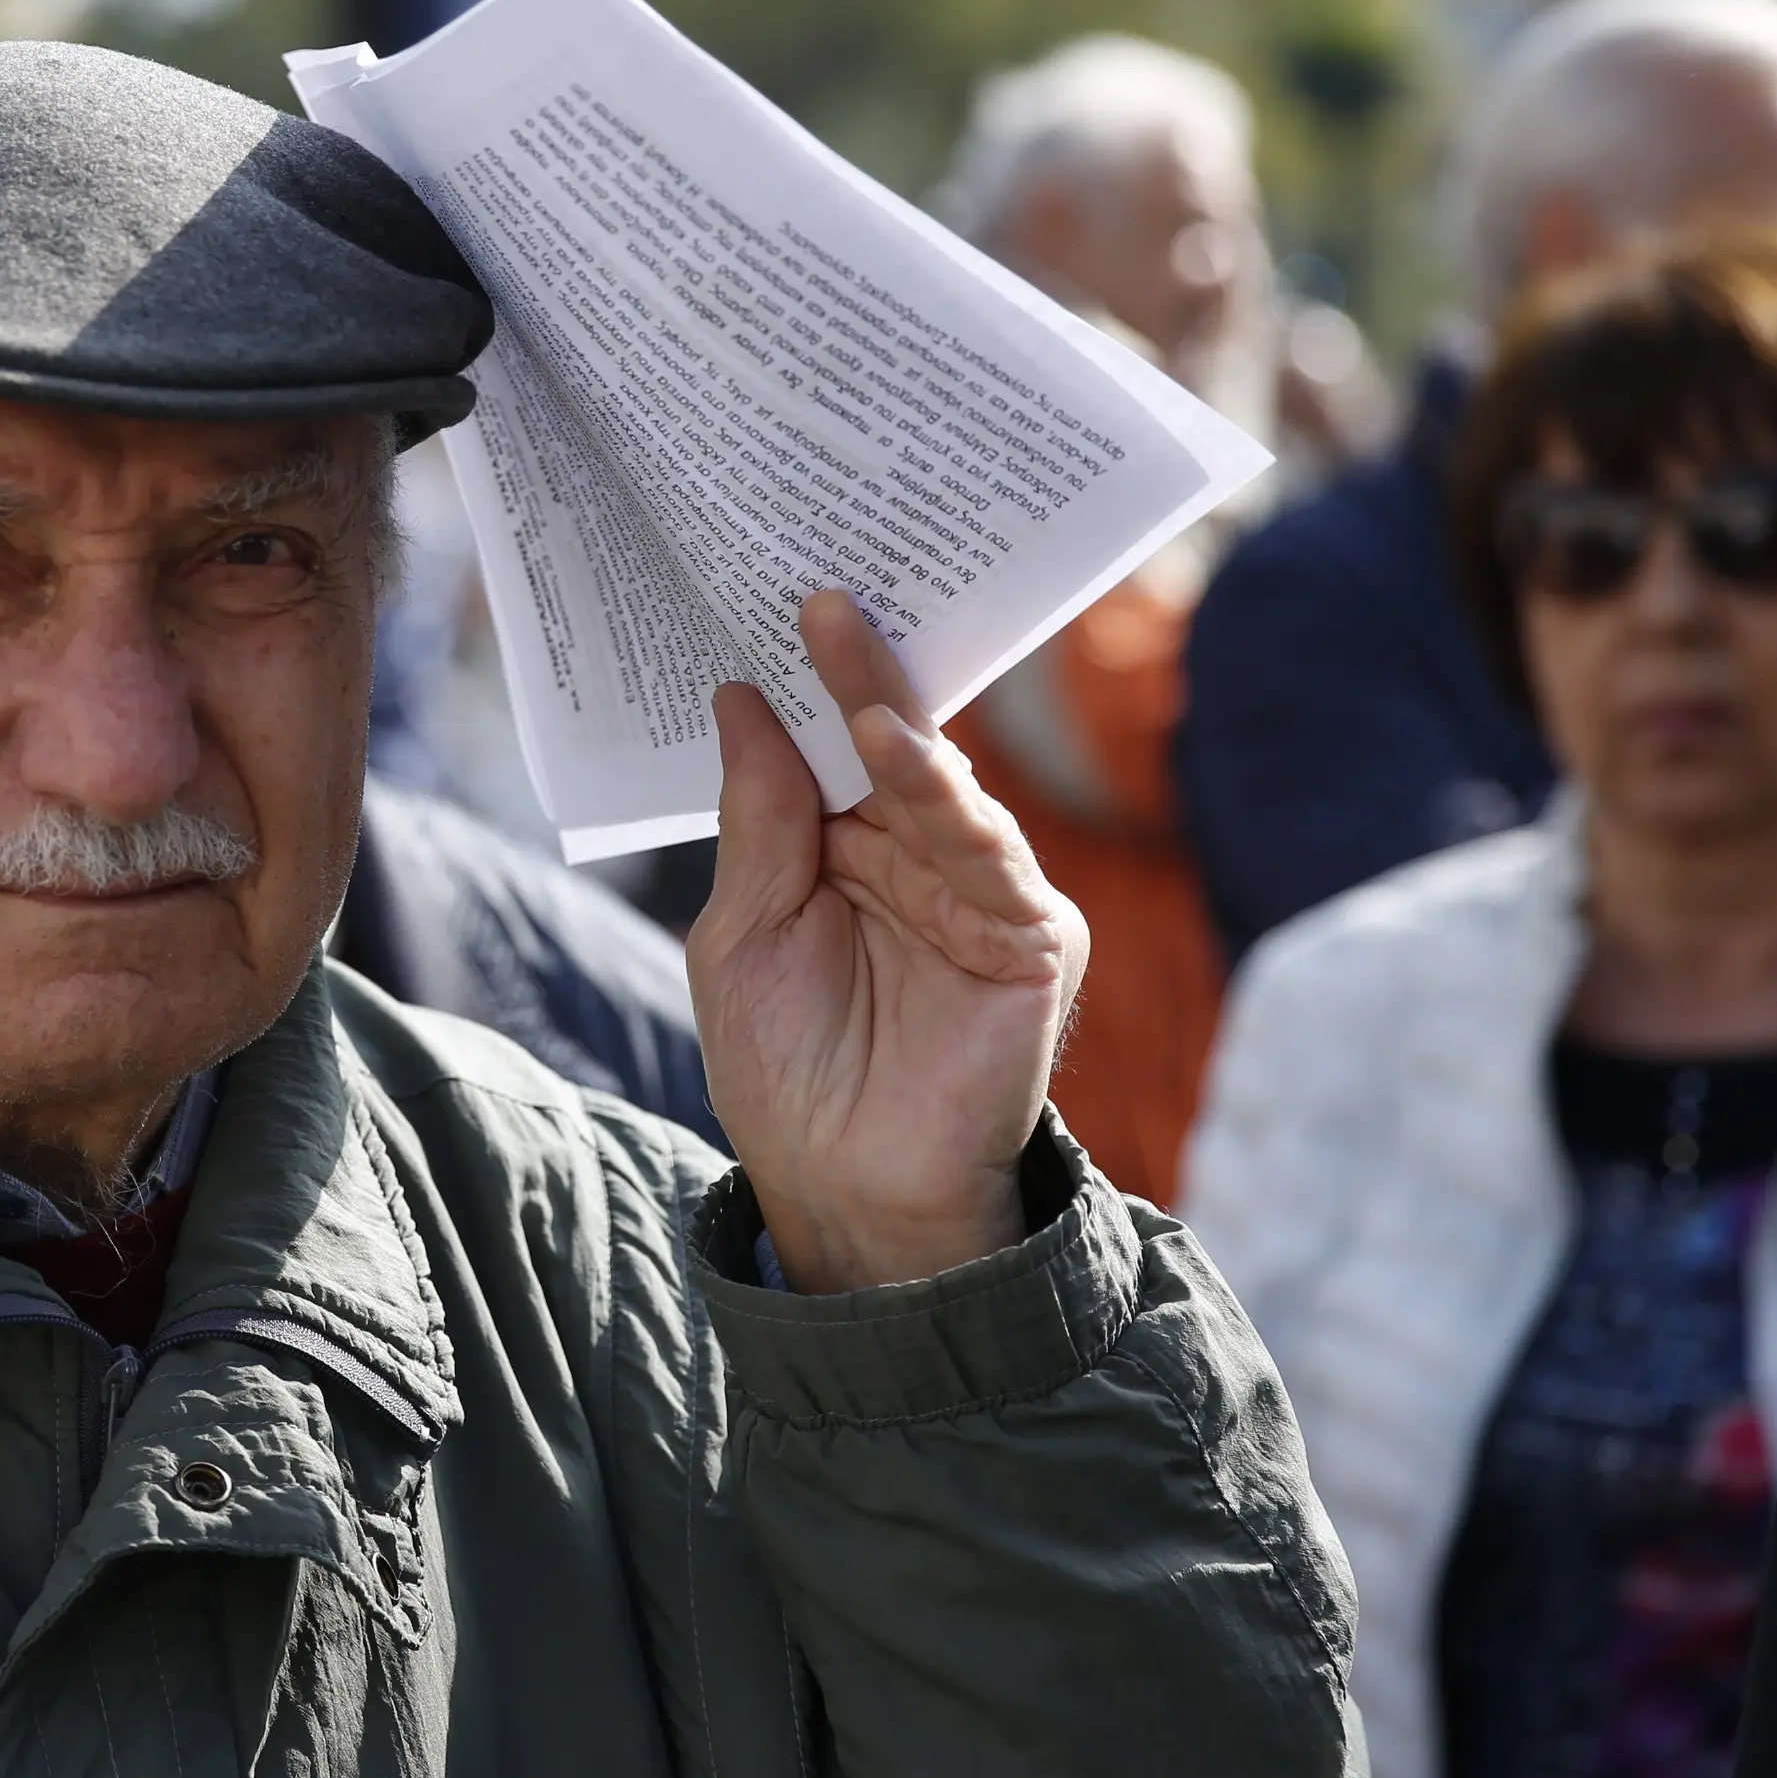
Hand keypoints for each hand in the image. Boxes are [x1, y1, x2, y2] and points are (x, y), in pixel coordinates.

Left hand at [690, 592, 1087, 1291]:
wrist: (846, 1195)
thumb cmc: (788, 1075)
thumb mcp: (742, 932)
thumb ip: (760, 819)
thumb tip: (747, 696)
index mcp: (848, 851)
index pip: (831, 744)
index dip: (805, 678)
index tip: (763, 598)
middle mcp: (920, 858)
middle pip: (890, 740)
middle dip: (852, 664)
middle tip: (810, 582)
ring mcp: (982, 892)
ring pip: (939, 779)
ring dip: (887, 706)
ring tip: (838, 631)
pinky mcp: (1034, 934)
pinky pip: (988, 846)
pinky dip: (942, 791)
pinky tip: (893, 741)